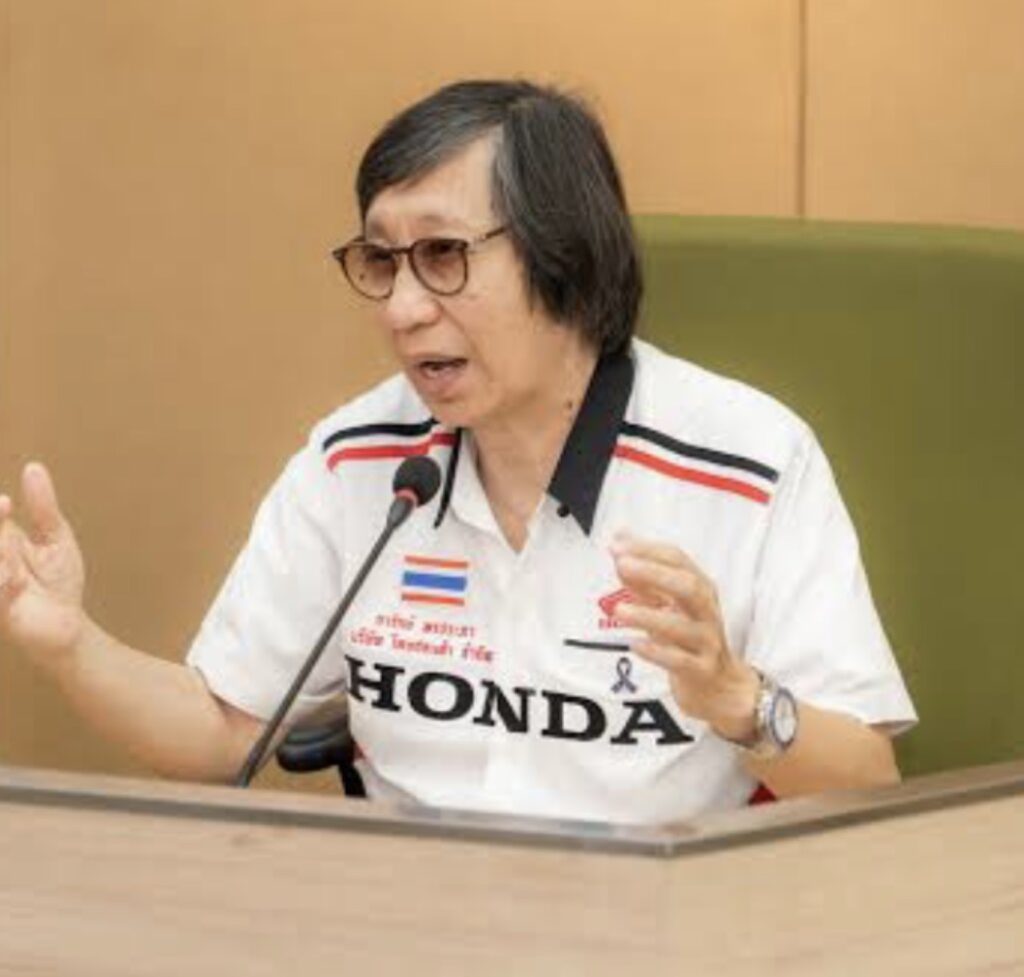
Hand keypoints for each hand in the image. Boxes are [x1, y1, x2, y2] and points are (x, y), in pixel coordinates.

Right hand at [0, 462, 86, 662]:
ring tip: (16, 567)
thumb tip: (33, 467)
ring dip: (1, 555)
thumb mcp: (55, 536)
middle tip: (4, 509)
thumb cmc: (58, 581)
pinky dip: (4, 583)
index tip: (6, 502)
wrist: (69, 624)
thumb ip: (42, 506)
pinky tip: (14, 582)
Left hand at [610, 533, 759, 741]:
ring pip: (682, 626)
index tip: (618, 545)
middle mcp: (706, 612)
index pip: (677, 560)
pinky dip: (657, 651)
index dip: (647, 550)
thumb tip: (619, 543)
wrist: (719, 686)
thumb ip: (643, 577)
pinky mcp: (701, 670)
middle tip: (622, 565)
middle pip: (688, 586)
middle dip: (654, 573)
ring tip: (619, 610)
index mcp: (700, 589)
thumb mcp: (669, 604)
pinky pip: (680, 661)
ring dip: (648, 615)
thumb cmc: (690, 638)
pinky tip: (636, 644)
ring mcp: (707, 641)